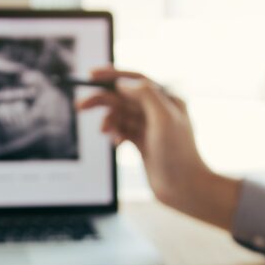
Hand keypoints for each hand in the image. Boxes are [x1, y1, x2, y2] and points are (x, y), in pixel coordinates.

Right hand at [76, 67, 240, 228]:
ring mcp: (150, 127)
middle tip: (80, 106)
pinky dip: (115, 133)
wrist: (184, 188)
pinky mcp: (144, 143)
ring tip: (103, 131)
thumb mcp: (164, 119)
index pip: (136, 79)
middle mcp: (159, 110)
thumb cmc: (178, 155)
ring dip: (108, 120)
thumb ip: (145, 95)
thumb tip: (122, 83)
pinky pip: (122, 130)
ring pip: (121, 114)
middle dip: (102, 99)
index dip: (112, 76)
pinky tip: (116, 143)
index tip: (90, 76)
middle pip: (124, 97)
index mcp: (167, 98)